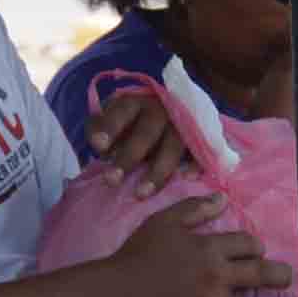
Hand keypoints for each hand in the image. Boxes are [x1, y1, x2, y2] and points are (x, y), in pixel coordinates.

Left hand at [84, 90, 199, 194]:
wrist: (163, 118)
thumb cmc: (127, 125)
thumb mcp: (109, 121)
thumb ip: (99, 130)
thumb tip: (99, 145)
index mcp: (135, 102)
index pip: (122, 112)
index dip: (111, 127)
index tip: (98, 146)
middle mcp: (161, 110)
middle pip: (147, 133)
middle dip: (130, 157)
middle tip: (112, 180)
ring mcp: (181, 124)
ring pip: (172, 146)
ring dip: (158, 171)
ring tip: (141, 194)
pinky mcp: (197, 140)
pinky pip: (199, 152)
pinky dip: (194, 165)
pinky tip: (187, 180)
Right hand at [99, 194, 289, 296]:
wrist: (115, 291)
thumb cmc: (136, 255)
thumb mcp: (163, 222)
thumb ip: (194, 209)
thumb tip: (223, 200)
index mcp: (210, 248)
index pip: (247, 244)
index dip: (256, 247)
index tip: (259, 253)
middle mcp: (218, 276)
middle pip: (261, 274)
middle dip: (280, 277)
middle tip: (288, 281)